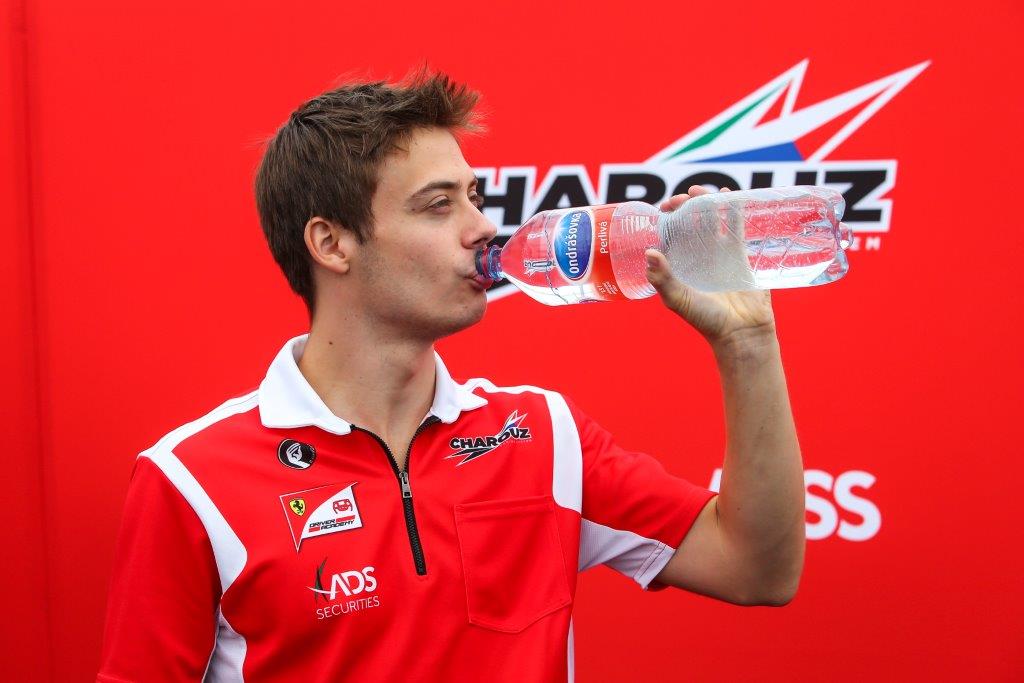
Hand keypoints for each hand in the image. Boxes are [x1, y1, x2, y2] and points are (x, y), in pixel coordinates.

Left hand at [645, 185, 776, 346]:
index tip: (664, 208)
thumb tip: (649, 252)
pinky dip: (732, 208)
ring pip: (711, 219)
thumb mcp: (679, 300)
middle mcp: (697, 256)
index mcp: (679, 265)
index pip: (669, 234)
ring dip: (705, 202)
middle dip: (684, 206)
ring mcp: (719, 252)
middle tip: (682, 198)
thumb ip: (663, 279)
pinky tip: (729, 194)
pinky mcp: (739, 253)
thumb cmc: (706, 320)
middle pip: (689, 221)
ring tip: (699, 191)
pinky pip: (735, 225)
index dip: (665, 219)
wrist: (741, 331)